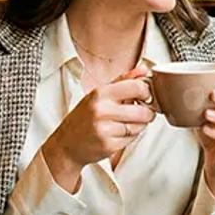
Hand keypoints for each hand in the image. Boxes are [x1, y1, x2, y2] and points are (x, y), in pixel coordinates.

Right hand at [41, 65, 155, 190]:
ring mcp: (104, 129)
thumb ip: (124, 80)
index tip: (145, 96)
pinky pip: (132, 139)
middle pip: (142, 111)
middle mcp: (101, 110)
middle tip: (144, 112)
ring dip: (140, 125)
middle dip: (148, 113)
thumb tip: (144, 70)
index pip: (136, 87)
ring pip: (139, 126)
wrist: (67, 144)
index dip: (146, 92)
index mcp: (100, 93)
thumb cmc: (84, 117)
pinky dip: (131, 137)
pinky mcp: (108, 145)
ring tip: (128, 123)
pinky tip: (120, 133)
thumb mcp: (99, 94)